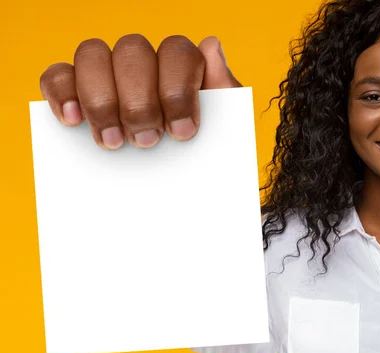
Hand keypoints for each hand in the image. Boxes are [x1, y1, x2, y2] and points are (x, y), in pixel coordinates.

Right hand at [39, 34, 241, 149]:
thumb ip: (223, 87)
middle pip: (132, 51)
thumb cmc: (206, 150)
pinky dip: (61, 93)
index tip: (181, 133)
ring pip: (92, 55)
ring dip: (101, 99)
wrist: (187, 184)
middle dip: (139, 100)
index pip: (176, 51)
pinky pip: (57, 76)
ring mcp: (109, 72)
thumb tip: (210, 44)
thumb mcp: (224, 128)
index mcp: (182, 65)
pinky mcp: (77, 91)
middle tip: (147, 142)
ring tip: (112, 142)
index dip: (177, 89)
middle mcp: (145, 61)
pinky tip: (73, 121)